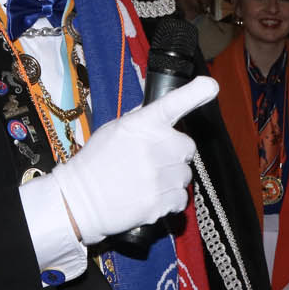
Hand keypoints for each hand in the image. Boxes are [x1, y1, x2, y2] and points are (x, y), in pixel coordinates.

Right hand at [51, 76, 213, 245]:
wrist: (79, 202)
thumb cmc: (96, 163)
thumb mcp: (114, 130)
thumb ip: (142, 120)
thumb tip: (164, 108)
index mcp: (140, 126)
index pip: (172, 104)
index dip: (194, 93)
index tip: (209, 86)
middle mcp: (153, 148)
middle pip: (187, 147)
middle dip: (175, 153)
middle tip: (154, 160)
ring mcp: (158, 177)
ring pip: (186, 174)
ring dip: (172, 176)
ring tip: (147, 180)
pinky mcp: (160, 203)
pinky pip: (181, 198)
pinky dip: (170, 199)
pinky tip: (150, 196)